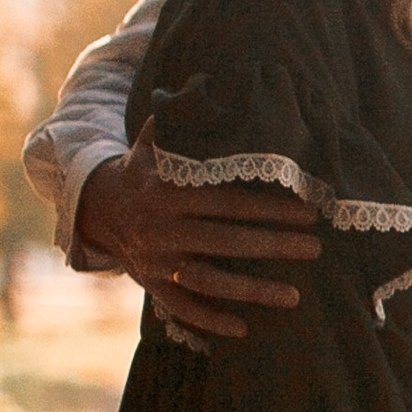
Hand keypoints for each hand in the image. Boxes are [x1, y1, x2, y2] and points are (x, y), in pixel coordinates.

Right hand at [74, 121, 320, 337]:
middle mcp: (162, 229)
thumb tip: (204, 84)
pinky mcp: (151, 285)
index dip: (268, 208)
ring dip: (252, 291)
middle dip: (273, 247)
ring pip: (208, 281)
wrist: (96, 208)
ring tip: (295, 297)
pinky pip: (181, 308)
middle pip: (225, 242)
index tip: (308, 213)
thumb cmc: (143, 171)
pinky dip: (210, 320)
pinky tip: (244, 327)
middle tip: (315, 250)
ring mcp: (156, 261)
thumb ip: (181, 120)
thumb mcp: (153, 143)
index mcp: (168, 193)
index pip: (226, 202)